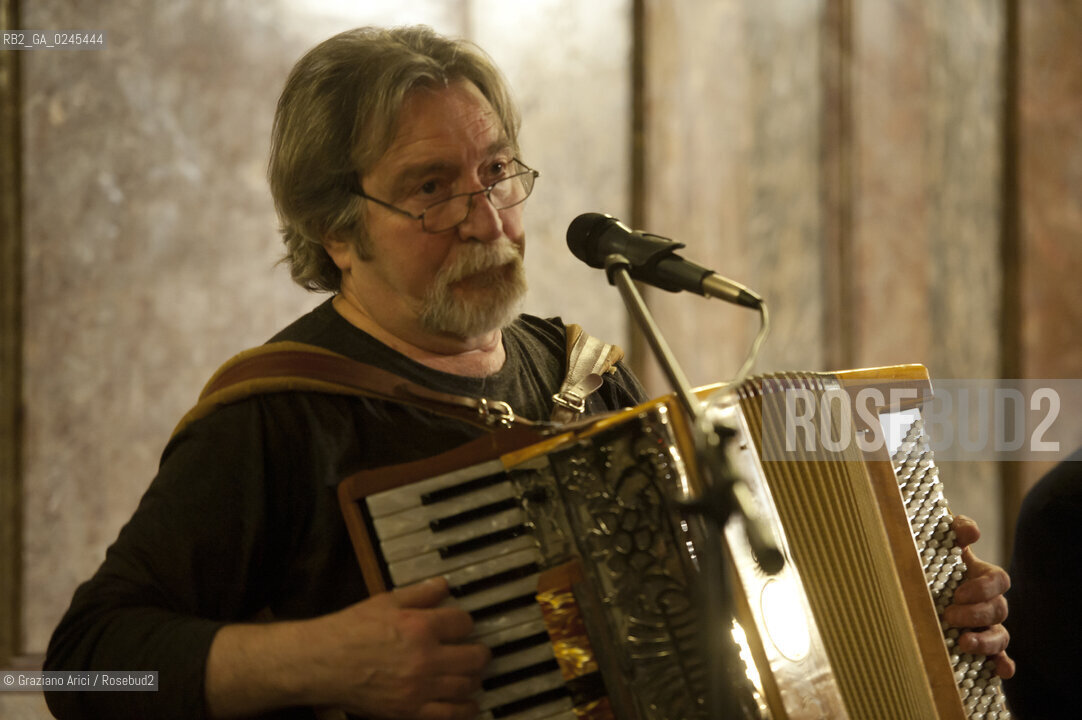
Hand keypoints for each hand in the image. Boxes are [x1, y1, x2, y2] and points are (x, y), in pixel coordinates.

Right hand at [304, 577, 489, 719]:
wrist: (322, 662)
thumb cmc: (350, 630)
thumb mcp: (386, 602)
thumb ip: (419, 594)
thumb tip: (444, 585)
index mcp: (420, 626)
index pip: (465, 623)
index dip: (465, 623)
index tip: (461, 626)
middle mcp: (425, 658)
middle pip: (475, 657)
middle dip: (478, 652)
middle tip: (475, 652)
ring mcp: (419, 688)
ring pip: (467, 685)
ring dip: (473, 678)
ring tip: (468, 674)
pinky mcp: (410, 711)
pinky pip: (451, 714)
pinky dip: (465, 708)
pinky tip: (467, 702)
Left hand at [942, 515, 1014, 678]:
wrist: (915, 582)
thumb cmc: (932, 560)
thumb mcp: (940, 542)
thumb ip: (955, 530)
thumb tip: (970, 532)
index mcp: (983, 577)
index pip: (999, 581)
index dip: (984, 588)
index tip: (959, 593)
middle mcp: (989, 603)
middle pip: (998, 610)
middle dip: (975, 615)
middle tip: (948, 615)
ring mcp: (987, 627)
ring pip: (1001, 636)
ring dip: (986, 642)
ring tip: (963, 643)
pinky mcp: (982, 648)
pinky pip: (1000, 658)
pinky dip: (1003, 665)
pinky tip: (1000, 671)